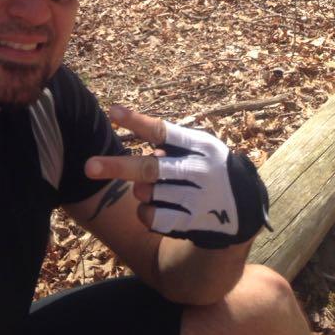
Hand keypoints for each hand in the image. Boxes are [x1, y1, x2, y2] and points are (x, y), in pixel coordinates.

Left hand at [85, 105, 270, 248]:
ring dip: (141, 190)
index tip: (112, 111)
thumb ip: (171, 145)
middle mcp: (200, 171)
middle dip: (117, 167)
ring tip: (155, 187)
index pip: (163, 131)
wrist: (245, 210)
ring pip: (147, 194)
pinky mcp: (193, 223)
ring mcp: (197, 200)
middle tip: (89, 167)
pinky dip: (146, 212)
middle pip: (150, 169)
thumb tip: (137, 144)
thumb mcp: (201, 149)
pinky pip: (152, 218)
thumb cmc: (211, 168)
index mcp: (201, 146)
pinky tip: (158, 206)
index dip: (137, 121)